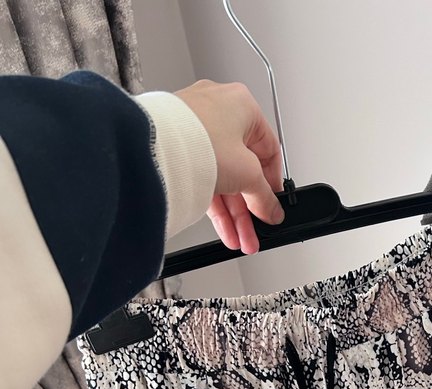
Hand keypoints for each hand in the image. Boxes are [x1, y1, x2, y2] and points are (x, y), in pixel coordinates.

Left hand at [174, 79, 284, 253]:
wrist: (155, 149)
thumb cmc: (199, 141)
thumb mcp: (248, 173)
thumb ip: (265, 196)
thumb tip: (272, 210)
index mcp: (242, 105)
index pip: (268, 150)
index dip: (272, 183)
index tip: (271, 205)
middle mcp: (218, 111)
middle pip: (243, 169)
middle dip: (249, 207)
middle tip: (254, 228)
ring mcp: (195, 127)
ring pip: (222, 176)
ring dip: (232, 212)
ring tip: (238, 236)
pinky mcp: (178, 145)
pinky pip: (203, 176)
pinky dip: (214, 202)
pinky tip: (223, 226)